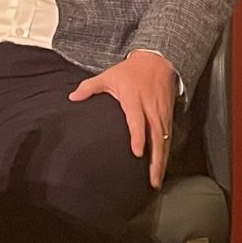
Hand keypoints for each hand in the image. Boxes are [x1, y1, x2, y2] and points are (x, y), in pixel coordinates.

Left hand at [69, 49, 177, 188]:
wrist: (157, 61)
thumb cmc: (130, 71)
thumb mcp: (109, 76)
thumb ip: (90, 87)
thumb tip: (72, 98)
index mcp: (134, 100)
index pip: (137, 121)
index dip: (138, 137)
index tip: (138, 152)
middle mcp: (150, 109)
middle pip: (156, 137)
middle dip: (155, 159)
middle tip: (152, 179)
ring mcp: (161, 114)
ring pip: (164, 141)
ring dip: (162, 161)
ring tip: (157, 180)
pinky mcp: (168, 117)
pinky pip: (169, 138)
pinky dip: (166, 154)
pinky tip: (162, 168)